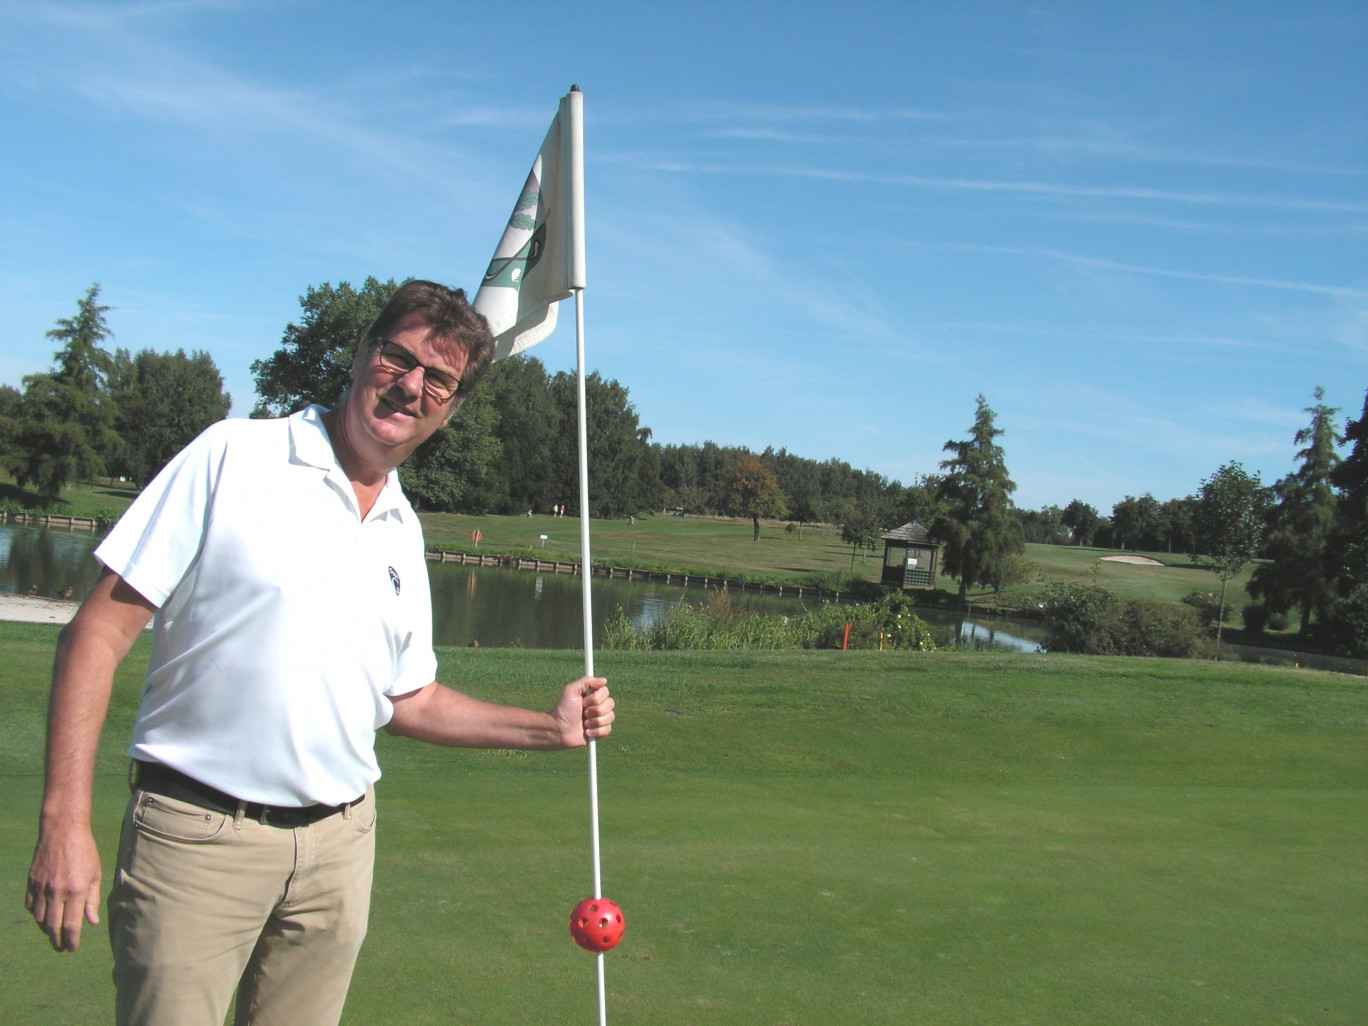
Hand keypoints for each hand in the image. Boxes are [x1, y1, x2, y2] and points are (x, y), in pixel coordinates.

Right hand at [25, 822, 101, 951]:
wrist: (62, 831)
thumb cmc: (84, 851)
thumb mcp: (95, 874)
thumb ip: (92, 900)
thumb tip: (91, 923)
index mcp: (76, 890)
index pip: (71, 926)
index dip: (71, 941)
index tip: (72, 949)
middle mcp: (57, 892)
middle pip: (53, 927)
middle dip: (58, 942)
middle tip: (61, 948)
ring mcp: (41, 888)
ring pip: (40, 919)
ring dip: (47, 930)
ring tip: (54, 934)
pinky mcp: (31, 883)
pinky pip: (31, 907)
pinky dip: (37, 915)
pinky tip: (44, 917)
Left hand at [553, 676, 613, 746]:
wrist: (559, 730)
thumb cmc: (563, 710)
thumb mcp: (571, 691)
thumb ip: (586, 681)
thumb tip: (604, 680)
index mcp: (592, 695)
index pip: (605, 691)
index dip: (596, 698)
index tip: (583, 702)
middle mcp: (598, 705)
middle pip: (610, 704)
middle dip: (595, 710)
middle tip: (583, 713)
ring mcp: (600, 718)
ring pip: (610, 717)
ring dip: (595, 722)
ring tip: (584, 724)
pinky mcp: (600, 731)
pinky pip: (608, 729)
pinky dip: (596, 732)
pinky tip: (586, 732)